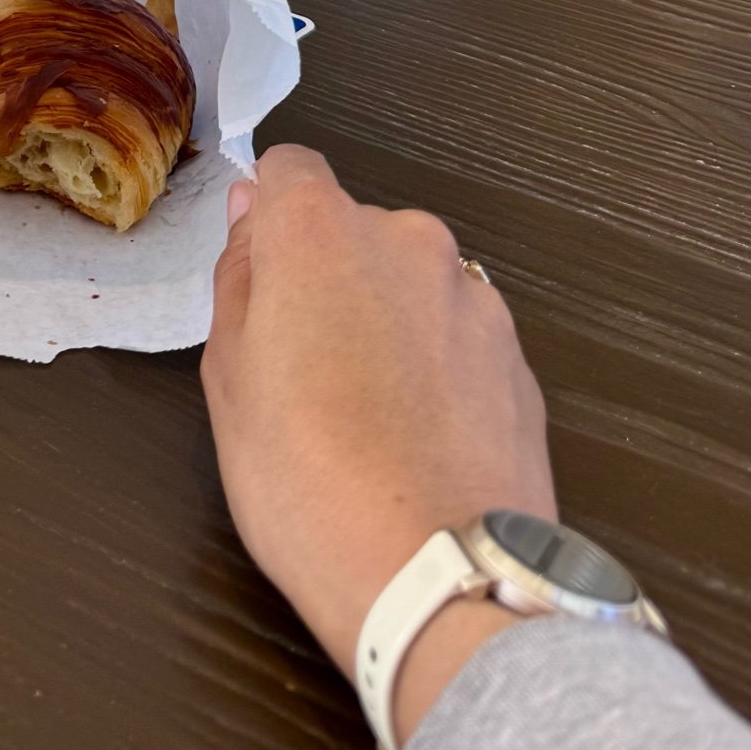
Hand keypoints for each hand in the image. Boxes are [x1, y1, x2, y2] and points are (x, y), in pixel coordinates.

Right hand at [201, 145, 555, 743]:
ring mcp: (476, 298)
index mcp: (321, 230)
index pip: (287, 170)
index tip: (261, 283)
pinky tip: (422, 444)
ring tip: (372, 422)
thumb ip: (241, 279)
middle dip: (331, 281)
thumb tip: (255, 215)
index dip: (268, 221)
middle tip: (305, 375)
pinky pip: (459, 339)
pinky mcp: (521, 359)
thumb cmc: (307, 481)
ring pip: (411, 286)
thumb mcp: (229, 381)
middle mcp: (407, 238)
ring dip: (390, 324)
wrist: (443, 580)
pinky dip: (438, 370)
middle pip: (354, 232)